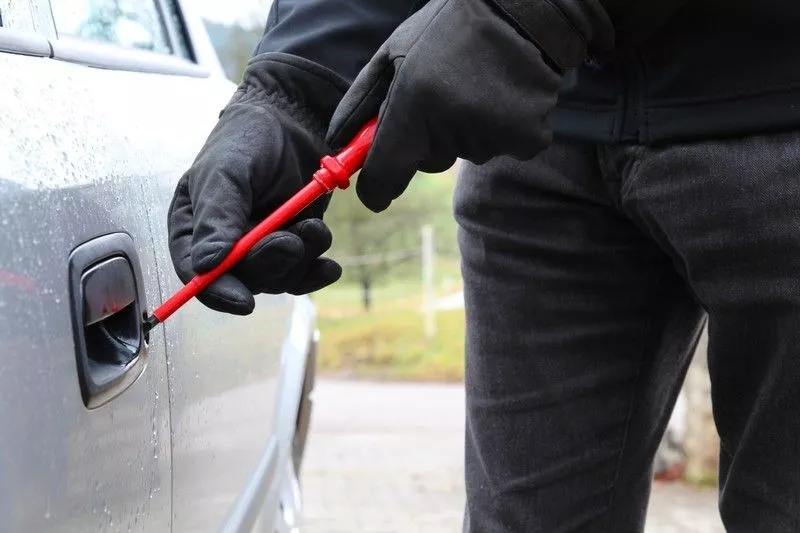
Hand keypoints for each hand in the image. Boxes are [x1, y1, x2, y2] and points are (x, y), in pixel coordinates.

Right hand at [168, 54, 348, 313]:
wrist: (295, 119)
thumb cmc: (248, 139)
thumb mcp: (226, 173)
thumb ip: (216, 217)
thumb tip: (207, 266)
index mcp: (193, 228)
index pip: (197, 274)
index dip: (217, 293)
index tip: (243, 301)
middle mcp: (225, 244)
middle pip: (243, 280)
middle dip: (270, 265)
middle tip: (291, 240)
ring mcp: (261, 247)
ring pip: (277, 277)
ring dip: (299, 260)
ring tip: (313, 227)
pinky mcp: (293, 243)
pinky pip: (302, 272)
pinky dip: (316, 270)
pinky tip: (329, 265)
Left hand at [326, 0, 564, 211]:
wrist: (522, 8)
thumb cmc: (448, 29)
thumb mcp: (394, 52)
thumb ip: (360, 102)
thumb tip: (337, 143)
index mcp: (413, 103)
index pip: (384, 176)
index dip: (376, 189)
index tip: (375, 191)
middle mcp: (451, 125)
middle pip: (427, 163)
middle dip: (428, 139)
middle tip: (443, 94)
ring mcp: (491, 135)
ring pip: (465, 153)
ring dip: (466, 130)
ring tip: (478, 86)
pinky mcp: (527, 140)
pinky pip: (502, 150)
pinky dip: (502, 130)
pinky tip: (505, 96)